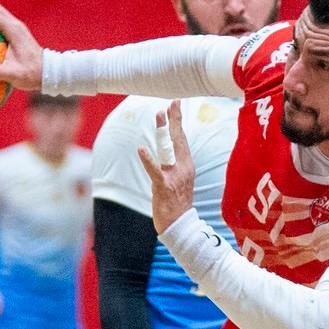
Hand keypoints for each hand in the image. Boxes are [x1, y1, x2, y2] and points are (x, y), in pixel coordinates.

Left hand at [134, 102, 196, 233]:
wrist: (180, 225)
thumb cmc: (178, 203)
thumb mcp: (181, 181)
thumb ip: (176, 165)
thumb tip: (169, 152)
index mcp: (187, 166)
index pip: (182, 139)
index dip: (178, 121)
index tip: (176, 104)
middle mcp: (183, 168)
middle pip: (179, 139)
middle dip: (175, 120)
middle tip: (171, 104)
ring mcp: (174, 176)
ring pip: (168, 150)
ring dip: (163, 132)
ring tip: (160, 115)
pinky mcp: (163, 186)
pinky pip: (155, 170)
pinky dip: (148, 159)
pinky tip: (141, 149)